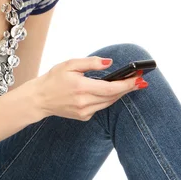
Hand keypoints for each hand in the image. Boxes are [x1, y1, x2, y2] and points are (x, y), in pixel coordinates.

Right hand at [28, 56, 145, 120]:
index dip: (127, 84)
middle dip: (128, 88)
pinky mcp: (83, 117)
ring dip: (120, 94)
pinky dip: (107, 99)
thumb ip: (91, 63)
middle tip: (141, 81)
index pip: (111, 88)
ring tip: (130, 84)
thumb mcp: (70, 64)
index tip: (139, 78)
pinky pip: (100, 107)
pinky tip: (109, 92)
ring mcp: (84, 112)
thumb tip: (109, 62)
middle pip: (113, 96)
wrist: (39, 99)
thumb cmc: (53, 79)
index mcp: (81, 88)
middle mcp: (84, 102)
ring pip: (109, 103)